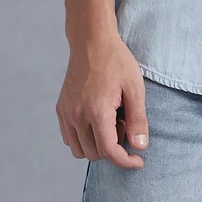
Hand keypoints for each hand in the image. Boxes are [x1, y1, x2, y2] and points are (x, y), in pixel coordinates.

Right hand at [56, 33, 149, 169]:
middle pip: (94, 154)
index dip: (125, 161)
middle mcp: (77, 116)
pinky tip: (96, 120)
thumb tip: (140, 146)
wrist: (91, 40)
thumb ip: (138, 119)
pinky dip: (82, 138)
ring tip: (110, 121)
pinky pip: (69, 137)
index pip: (109, 152)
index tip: (138, 161)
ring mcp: (66, 112)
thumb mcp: (134, 87)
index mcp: (97, 111)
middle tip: (123, 123)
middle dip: (112, 148)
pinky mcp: (61, 108)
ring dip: (96, 145)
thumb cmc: (116, 60)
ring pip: (79, 150)